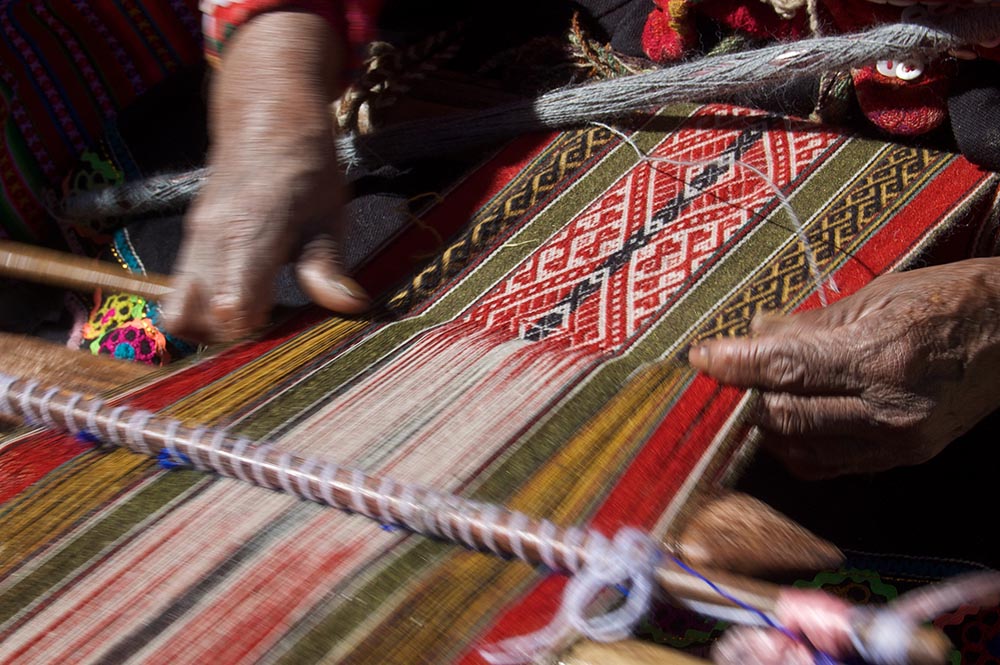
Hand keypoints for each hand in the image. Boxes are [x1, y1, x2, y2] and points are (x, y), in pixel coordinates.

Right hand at [163, 11, 368, 342]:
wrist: (265, 114)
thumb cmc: (305, 166)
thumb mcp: (330, 213)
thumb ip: (328, 264)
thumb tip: (348, 305)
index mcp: (250, 231)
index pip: (230, 303)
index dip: (251, 331)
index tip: (277, 332)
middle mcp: (211, 239)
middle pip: (192, 317)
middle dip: (226, 339)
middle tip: (268, 334)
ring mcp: (195, 239)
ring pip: (177, 307)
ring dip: (209, 327)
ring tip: (257, 321)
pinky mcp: (190, 241)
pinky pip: (181, 290)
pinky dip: (203, 309)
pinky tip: (246, 303)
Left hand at [689, 259, 999, 477]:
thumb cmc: (947, 302)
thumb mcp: (875, 296)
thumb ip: (808, 323)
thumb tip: (753, 333)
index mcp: (881, 357)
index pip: (785, 368)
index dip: (735, 364)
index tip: (702, 358)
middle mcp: (889, 409)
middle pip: (784, 416)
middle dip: (745, 397)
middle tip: (728, 376)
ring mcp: (897, 442)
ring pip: (800, 450)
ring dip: (767, 426)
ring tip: (757, 397)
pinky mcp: (902, 459)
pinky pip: (828, 465)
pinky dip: (797, 447)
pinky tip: (789, 422)